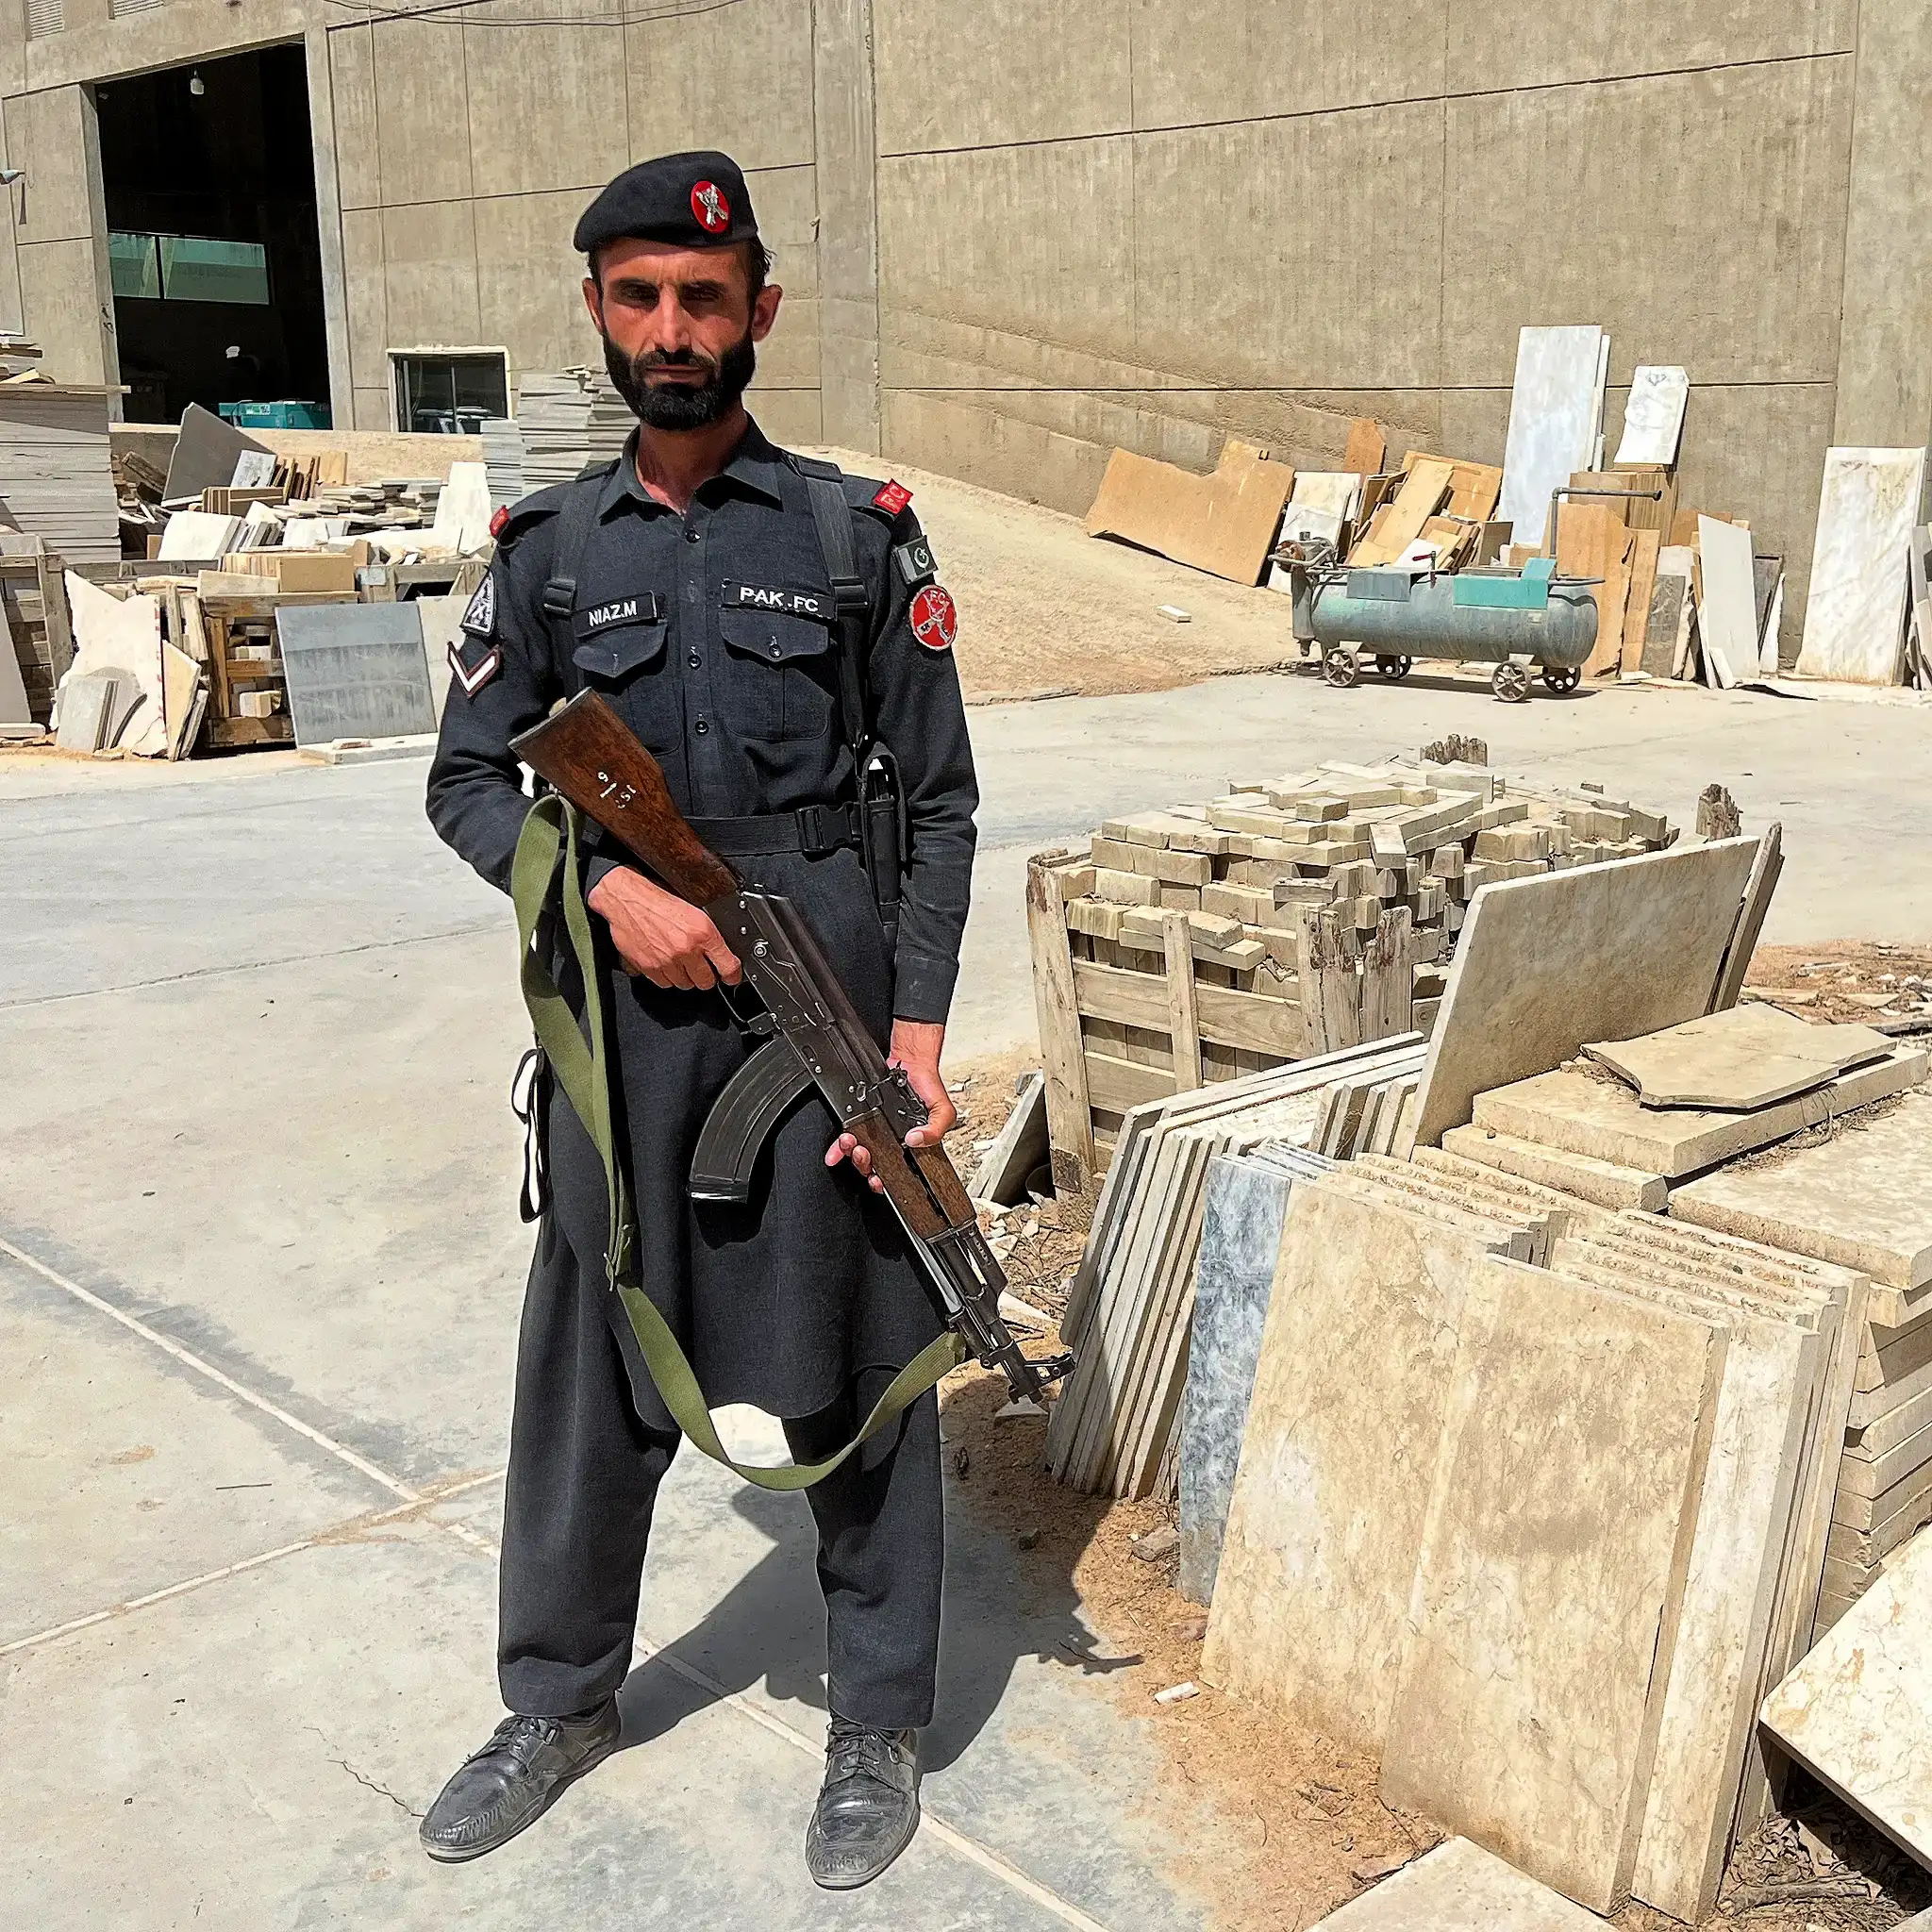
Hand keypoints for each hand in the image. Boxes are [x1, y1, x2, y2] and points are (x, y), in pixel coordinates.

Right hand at [587, 866, 740, 990]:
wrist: (626, 899)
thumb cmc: (657, 898)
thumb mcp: (693, 909)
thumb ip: (708, 933)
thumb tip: (721, 950)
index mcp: (703, 932)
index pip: (728, 966)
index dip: (732, 976)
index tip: (731, 977)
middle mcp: (686, 949)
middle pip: (706, 982)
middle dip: (706, 976)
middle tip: (701, 966)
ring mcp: (667, 961)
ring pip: (685, 984)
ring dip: (685, 976)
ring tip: (679, 960)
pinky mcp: (650, 968)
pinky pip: (665, 984)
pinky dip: (666, 977)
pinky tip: (664, 961)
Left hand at [826, 1020, 954, 1192]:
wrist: (911, 1064)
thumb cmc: (928, 1088)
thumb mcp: (943, 1112)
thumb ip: (935, 1130)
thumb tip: (915, 1140)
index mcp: (911, 1147)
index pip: (897, 1172)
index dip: (886, 1181)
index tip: (880, 1181)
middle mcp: (892, 1142)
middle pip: (874, 1166)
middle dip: (865, 1166)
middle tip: (865, 1156)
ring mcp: (876, 1132)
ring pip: (859, 1154)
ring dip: (852, 1155)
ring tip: (853, 1145)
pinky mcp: (862, 1120)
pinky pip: (848, 1138)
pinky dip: (838, 1148)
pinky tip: (834, 1152)